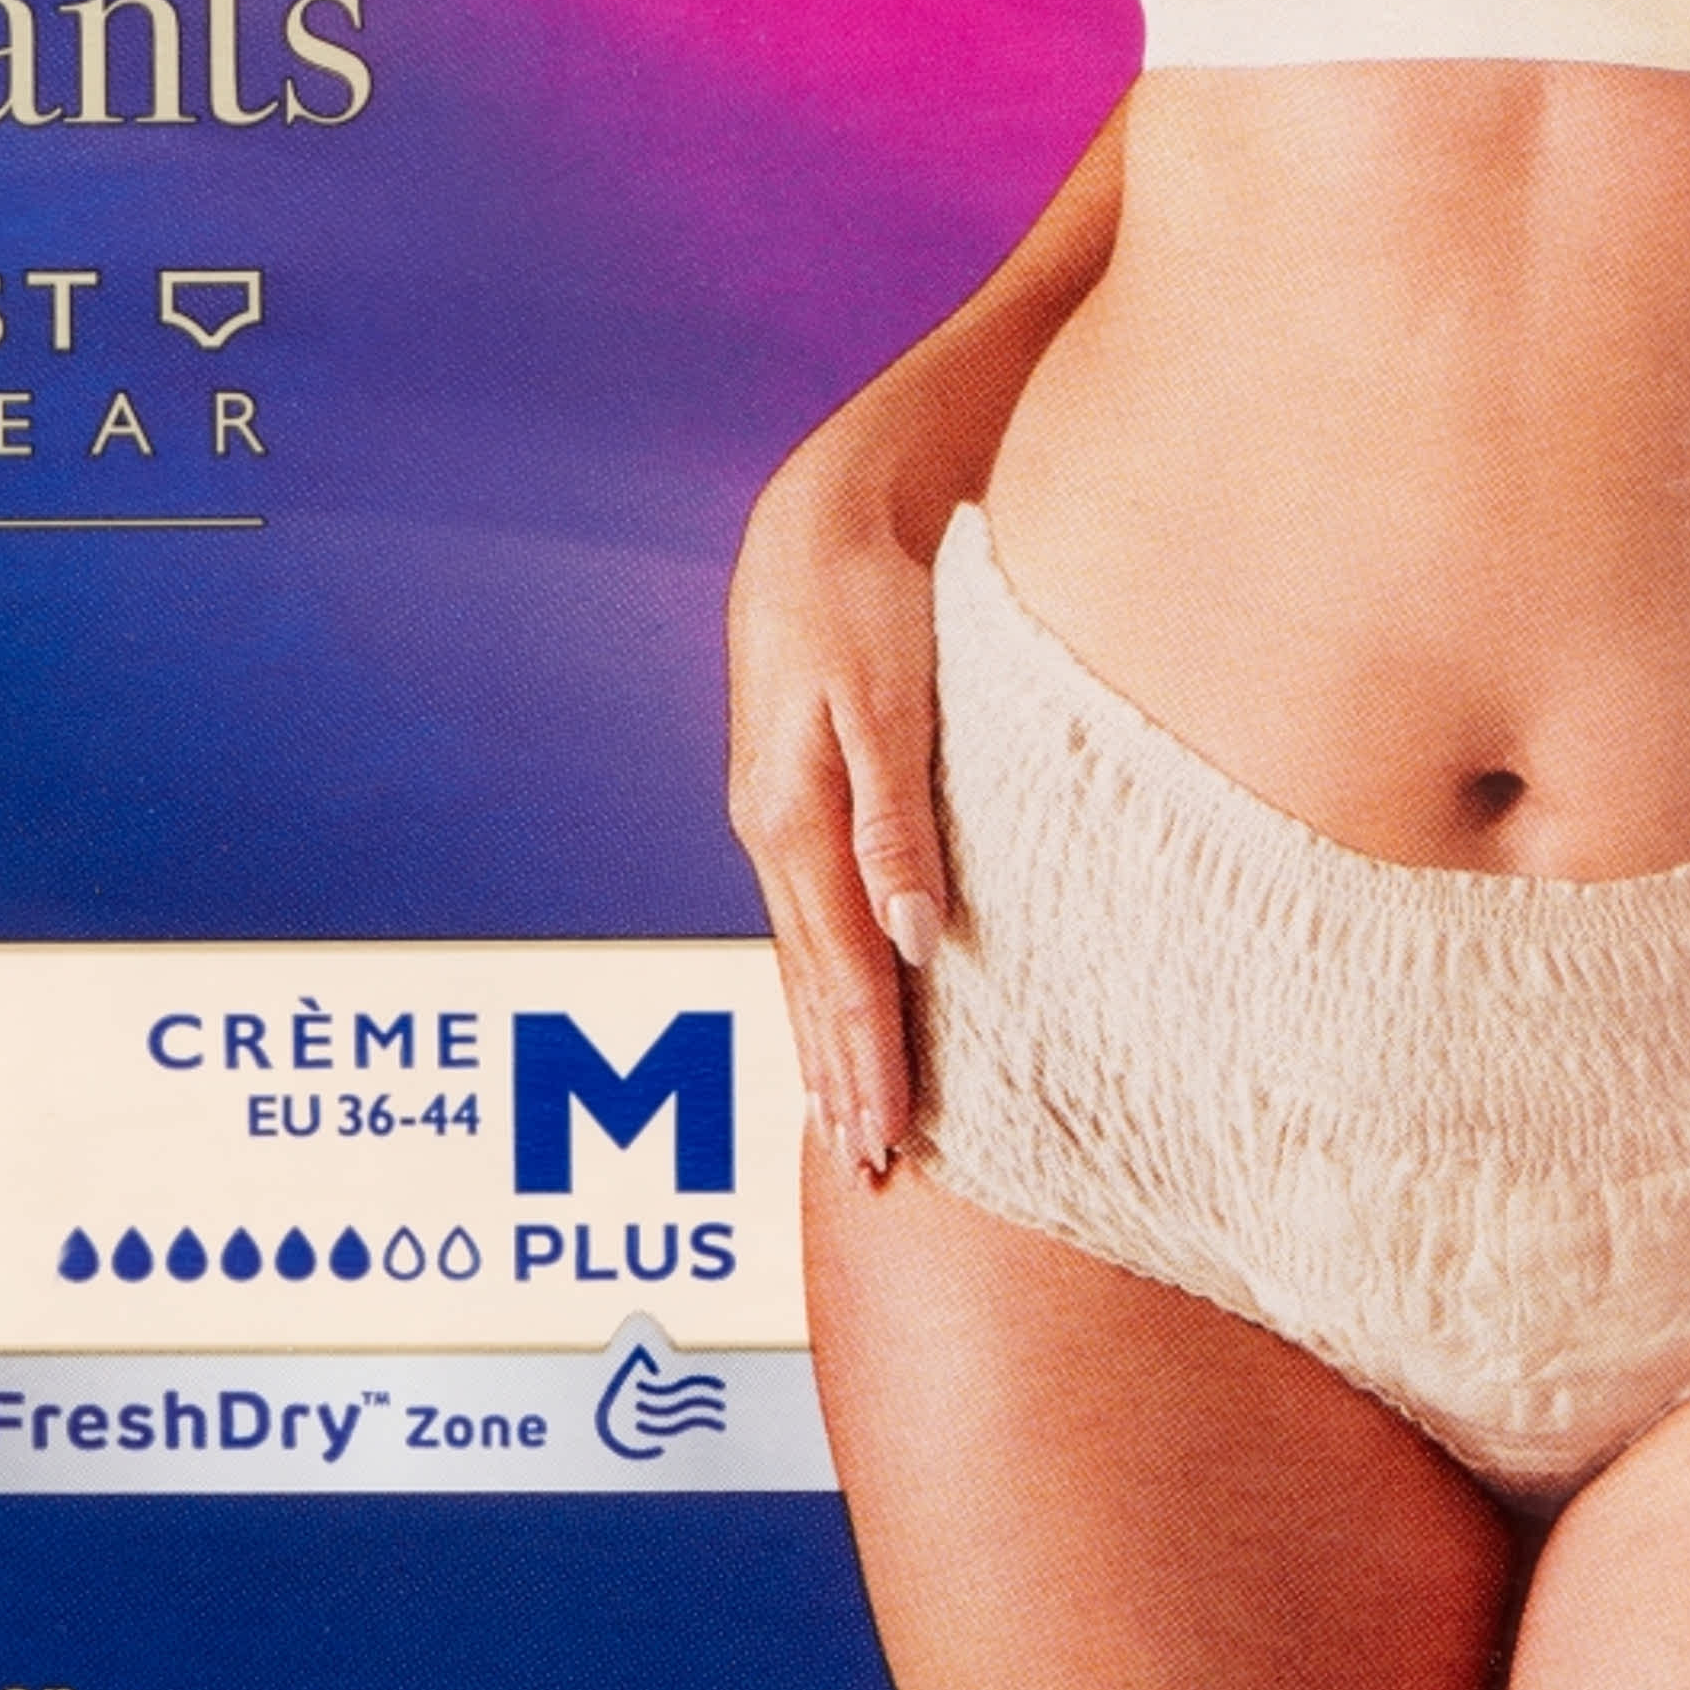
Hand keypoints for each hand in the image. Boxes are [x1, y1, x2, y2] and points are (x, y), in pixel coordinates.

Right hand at [727, 434, 949, 1178]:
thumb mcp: (889, 700)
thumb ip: (899, 822)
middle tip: (869, 1174)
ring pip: (804, 956)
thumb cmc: (870, 596)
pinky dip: (819, 980)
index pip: (840, 971)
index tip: (891, 1144)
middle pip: (812, 981)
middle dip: (840, 1078)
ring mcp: (775, 817)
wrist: (825, 515)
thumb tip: (918, 940)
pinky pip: (807, 916)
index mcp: (791, 819)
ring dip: (824, 1042)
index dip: (868, 1061)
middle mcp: (771, 831)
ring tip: (843, 1123)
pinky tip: (832, 1007)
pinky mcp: (795, 797)